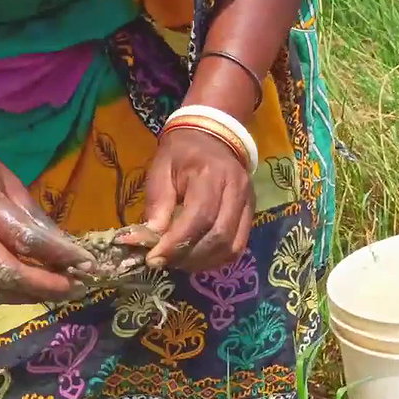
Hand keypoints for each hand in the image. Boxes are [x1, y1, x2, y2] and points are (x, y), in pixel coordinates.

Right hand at [0, 138, 91, 303]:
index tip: (85, 263)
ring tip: (57, 294)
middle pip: (6, 271)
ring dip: (28, 296)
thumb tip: (64, 246)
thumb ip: (34, 215)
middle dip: (45, 285)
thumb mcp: (7, 178)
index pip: (23, 238)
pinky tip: (28, 292)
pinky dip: (7, 295)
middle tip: (75, 287)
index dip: (57, 255)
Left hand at [141, 128, 254, 271]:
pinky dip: (216, 259)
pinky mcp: (252, 213)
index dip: (176, 244)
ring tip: (178, 262)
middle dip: (188, 257)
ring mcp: (248, 202)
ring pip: (231, 247)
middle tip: (164, 263)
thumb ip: (157, 204)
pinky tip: (196, 259)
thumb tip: (147, 241)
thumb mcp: (160, 170)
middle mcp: (236, 189)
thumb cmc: (180, 153)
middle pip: (218, 237)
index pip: (199, 218)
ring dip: (203, 262)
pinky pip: (238, 246)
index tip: (153, 259)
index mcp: (211, 173)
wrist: (212, 136)